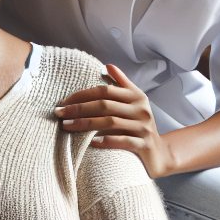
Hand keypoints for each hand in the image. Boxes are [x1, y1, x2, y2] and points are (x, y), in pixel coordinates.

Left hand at [55, 64, 174, 177]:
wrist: (160, 153)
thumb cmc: (140, 125)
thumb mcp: (135, 102)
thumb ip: (122, 84)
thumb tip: (107, 66)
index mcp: (137, 97)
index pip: (106, 90)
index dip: (83, 94)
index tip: (63, 102)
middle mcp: (141, 110)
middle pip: (105, 105)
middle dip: (79, 109)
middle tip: (59, 113)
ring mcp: (143, 128)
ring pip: (110, 123)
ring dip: (85, 124)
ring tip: (66, 127)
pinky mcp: (143, 145)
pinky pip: (122, 141)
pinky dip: (105, 141)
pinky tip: (90, 142)